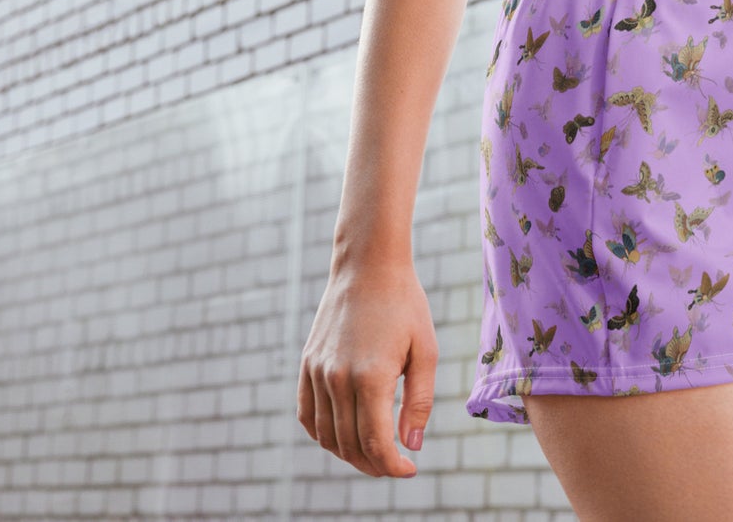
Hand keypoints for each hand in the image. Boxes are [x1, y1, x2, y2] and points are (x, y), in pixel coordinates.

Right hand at [297, 258, 436, 477]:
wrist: (368, 264)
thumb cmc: (404, 304)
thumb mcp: (425, 350)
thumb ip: (420, 401)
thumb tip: (411, 446)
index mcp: (370, 377)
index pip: (375, 443)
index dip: (392, 466)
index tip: (409, 469)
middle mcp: (337, 378)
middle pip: (350, 445)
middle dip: (374, 464)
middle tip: (394, 463)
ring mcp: (318, 371)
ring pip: (326, 435)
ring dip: (348, 454)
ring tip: (373, 453)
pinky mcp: (307, 362)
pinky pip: (306, 414)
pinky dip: (322, 434)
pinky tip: (341, 435)